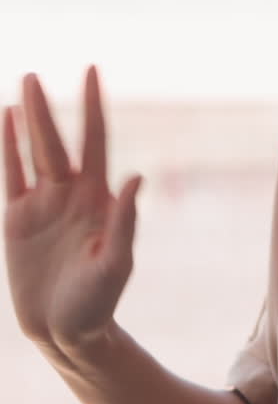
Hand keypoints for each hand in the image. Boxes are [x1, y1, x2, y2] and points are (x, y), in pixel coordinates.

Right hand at [3, 67, 141, 359]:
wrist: (66, 333)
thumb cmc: (98, 302)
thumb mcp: (115, 263)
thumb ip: (125, 221)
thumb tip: (137, 177)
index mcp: (98, 198)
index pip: (95, 140)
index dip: (92, 106)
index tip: (91, 71)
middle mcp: (71, 193)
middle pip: (57, 142)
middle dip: (46, 110)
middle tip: (36, 76)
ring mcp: (44, 204)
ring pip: (34, 152)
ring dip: (28, 120)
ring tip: (24, 85)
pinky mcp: (19, 220)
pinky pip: (12, 176)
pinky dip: (8, 148)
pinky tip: (5, 120)